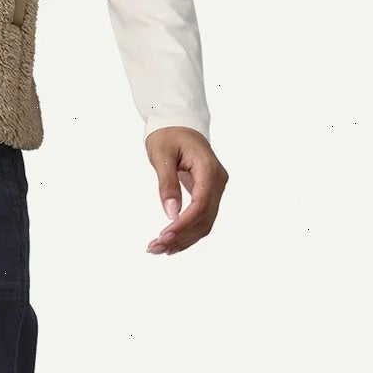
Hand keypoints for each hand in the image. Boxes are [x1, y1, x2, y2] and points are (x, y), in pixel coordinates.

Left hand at [143, 127, 224, 255]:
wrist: (179, 123)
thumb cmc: (168, 134)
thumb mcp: (162, 155)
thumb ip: (166, 183)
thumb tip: (171, 212)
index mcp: (208, 168)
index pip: (201, 204)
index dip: (184, 224)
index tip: (163, 236)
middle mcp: (218, 180)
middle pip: (204, 217)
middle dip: (180, 236)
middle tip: (154, 248)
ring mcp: (216, 188)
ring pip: (205, 222)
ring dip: (184, 239)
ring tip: (159, 249)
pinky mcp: (210, 193)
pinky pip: (203, 218)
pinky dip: (188, 232)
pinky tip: (172, 243)